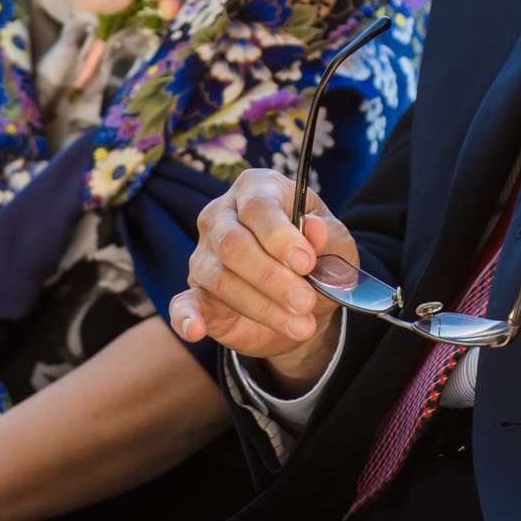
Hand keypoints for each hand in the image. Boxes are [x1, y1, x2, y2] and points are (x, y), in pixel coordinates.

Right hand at [169, 168, 353, 393]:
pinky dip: (186, 317)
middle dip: (272, 277)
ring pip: (221, 279)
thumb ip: (327, 236)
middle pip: (234, 243)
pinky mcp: (197, 293)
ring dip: (262, 306)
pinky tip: (195, 330)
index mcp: (257, 190)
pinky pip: (183, 304)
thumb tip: (314, 229)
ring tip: (300, 325)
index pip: (258, 207)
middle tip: (305, 301)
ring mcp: (205, 254)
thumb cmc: (319, 260)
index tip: (306, 263)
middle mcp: (222, 216)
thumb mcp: (336, 245)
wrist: (307, 302)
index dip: (281, 236)